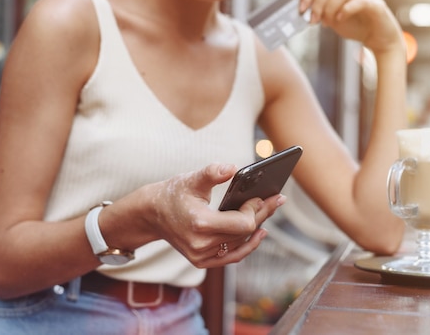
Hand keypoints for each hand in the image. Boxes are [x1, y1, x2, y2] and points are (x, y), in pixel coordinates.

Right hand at [149, 164, 284, 267]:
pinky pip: (231, 256)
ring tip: (269, 211)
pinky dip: (246, 246)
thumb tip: (233, 168)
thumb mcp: (192, 178)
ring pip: (240, 246)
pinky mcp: (201, 261)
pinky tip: (259, 233)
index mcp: (200, 224)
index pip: (242, 224)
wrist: (152, 213)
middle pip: (244, 234)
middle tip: (278, 200)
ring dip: (256, 229)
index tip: (260, 196)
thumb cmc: (174, 192)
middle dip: (261, 215)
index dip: (255, 210)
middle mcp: (200, 245)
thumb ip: (213, 172)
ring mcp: (201, 256)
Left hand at [299, 0, 403, 56]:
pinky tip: (340, 19)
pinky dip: (346, 9)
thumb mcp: (333, 20)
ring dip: (330, 8)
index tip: (301, 8)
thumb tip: (305, 11)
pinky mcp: (377, 4)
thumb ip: (321, 13)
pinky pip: (360, 1)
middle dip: (317, 3)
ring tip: (327, 22)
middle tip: (313, 20)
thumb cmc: (357, 28)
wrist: (379, 40)